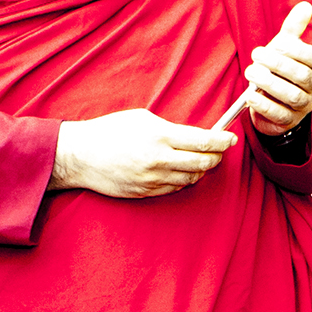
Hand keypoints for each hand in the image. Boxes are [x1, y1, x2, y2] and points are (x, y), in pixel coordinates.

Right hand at [53, 109, 232, 197]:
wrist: (79, 156)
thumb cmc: (109, 131)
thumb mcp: (142, 119)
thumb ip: (171, 129)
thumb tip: (196, 136)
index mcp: (160, 136)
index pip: (204, 141)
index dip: (222, 141)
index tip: (231, 139)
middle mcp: (159, 160)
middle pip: (203, 163)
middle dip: (216, 157)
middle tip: (219, 151)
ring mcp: (153, 179)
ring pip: (191, 179)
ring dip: (200, 170)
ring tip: (198, 160)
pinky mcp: (146, 192)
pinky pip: (174, 189)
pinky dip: (182, 180)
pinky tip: (180, 171)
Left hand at [243, 3, 311, 138]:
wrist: (274, 103)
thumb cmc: (280, 74)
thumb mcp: (285, 49)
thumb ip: (294, 29)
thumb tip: (305, 6)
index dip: (295, 50)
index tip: (275, 43)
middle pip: (302, 76)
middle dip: (278, 65)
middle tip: (256, 56)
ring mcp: (303, 106)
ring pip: (292, 96)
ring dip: (270, 83)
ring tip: (251, 73)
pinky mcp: (289, 121)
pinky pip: (280, 114)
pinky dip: (264, 105)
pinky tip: (251, 96)